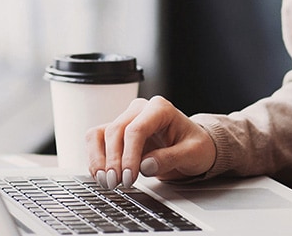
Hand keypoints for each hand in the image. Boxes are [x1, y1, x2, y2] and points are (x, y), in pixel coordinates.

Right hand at [85, 96, 215, 188]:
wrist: (193, 147)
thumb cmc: (195, 146)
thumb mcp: (193, 153)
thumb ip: (170, 158)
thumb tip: (145, 166)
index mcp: (160, 109)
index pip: (136, 129)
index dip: (129, 155)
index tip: (129, 178)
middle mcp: (139, 110)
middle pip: (116, 131)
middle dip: (113, 161)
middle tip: (116, 184)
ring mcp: (126, 120)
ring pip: (100, 134)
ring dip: (99, 159)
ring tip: (106, 182)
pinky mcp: (118, 133)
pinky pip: (97, 141)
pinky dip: (95, 159)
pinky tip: (101, 176)